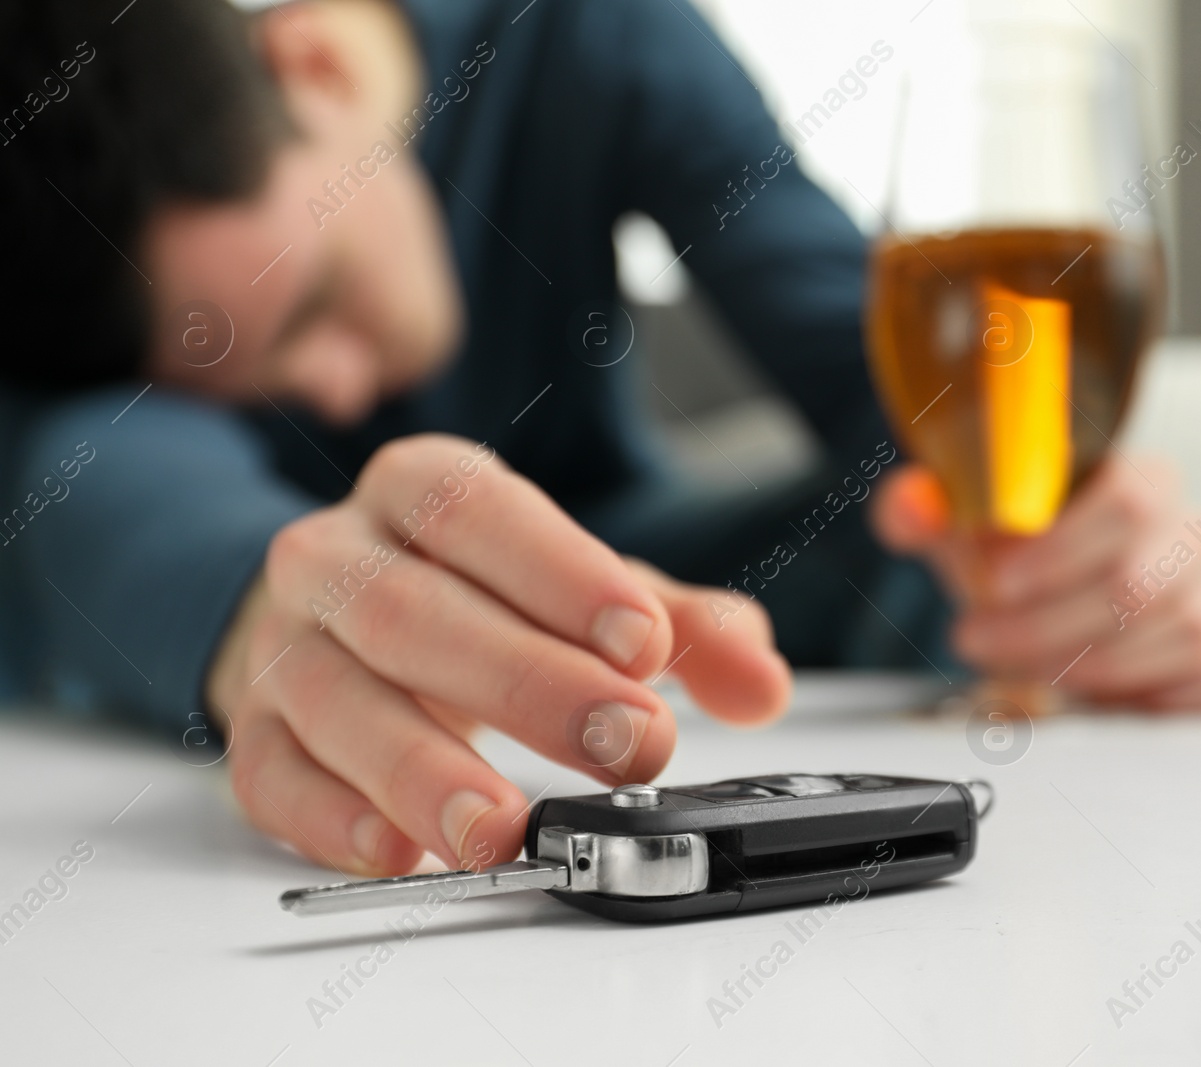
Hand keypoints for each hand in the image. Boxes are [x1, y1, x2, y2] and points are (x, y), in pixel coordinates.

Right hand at [207, 434, 789, 876]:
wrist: (337, 614)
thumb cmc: (476, 594)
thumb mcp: (582, 588)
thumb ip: (679, 625)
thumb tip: (760, 680)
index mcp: (422, 492)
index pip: (478, 512)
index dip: (560, 574)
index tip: (642, 641)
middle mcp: (339, 557)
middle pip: (412, 611)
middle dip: (528, 685)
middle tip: (628, 747)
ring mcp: (286, 647)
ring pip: (336, 699)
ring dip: (423, 770)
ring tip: (505, 828)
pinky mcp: (257, 733)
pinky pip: (273, 776)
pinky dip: (334, 819)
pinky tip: (403, 850)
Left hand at [871, 457, 1200, 709]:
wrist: (1037, 601)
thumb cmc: (1010, 555)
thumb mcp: (956, 527)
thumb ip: (921, 508)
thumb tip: (913, 508)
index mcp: (1141, 481)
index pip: (1127, 502)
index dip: (1061, 550)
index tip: (996, 582)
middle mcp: (1188, 536)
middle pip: (1141, 582)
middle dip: (1047, 625)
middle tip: (978, 639)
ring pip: (1172, 636)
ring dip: (1079, 665)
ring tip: (1014, 665)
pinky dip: (1142, 695)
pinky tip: (1082, 691)